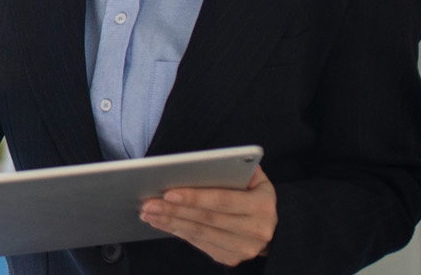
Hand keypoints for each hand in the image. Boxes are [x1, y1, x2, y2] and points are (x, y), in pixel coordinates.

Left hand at [140, 166, 276, 265]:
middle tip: (148, 203)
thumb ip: (240, 169)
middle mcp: (256, 231)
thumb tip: (217, 162)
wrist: (273, 227)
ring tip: (148, 212)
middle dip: (174, 211)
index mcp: (262, 206)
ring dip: (170, 223)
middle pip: (206, 219)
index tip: (168, 193)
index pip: (222, 201)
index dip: (194, 197)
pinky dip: (178, 232)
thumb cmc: (256, 196)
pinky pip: (199, 244)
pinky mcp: (231, 258)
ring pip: (200, 234)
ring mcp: (243, 248)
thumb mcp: (257, 179)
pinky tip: (162, 223)